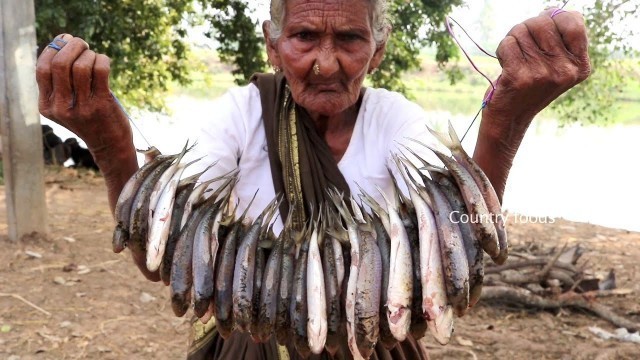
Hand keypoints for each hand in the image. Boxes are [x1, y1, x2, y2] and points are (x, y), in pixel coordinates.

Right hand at [36, 34, 132, 155]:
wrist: (110, 145)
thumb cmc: (89, 118)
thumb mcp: (66, 104)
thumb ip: (60, 80)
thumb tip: (63, 41)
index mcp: (47, 106)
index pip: (42, 69)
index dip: (53, 49)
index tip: (64, 41)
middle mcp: (61, 108)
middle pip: (60, 64)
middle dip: (72, 46)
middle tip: (82, 43)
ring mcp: (82, 108)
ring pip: (81, 66)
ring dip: (89, 54)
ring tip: (94, 56)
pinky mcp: (102, 105)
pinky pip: (100, 71)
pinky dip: (102, 60)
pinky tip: (104, 61)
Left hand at [483, 8, 590, 138]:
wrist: (511, 118)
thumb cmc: (531, 85)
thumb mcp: (556, 64)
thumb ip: (560, 37)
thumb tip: (553, 10)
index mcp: (579, 65)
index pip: (573, 20)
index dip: (553, 19)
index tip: (543, 34)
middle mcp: (565, 70)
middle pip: (542, 22)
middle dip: (527, 29)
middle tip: (524, 49)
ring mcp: (543, 74)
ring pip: (522, 30)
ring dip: (513, 40)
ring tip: (516, 60)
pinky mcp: (520, 77)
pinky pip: (508, 43)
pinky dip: (502, 50)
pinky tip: (506, 67)